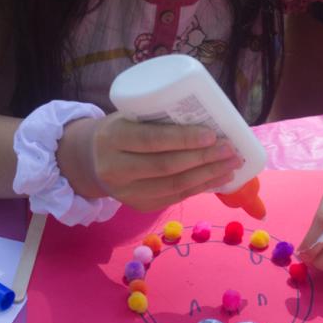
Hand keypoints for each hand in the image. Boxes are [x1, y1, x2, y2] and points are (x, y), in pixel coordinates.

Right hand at [58, 114, 240, 212]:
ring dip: (208, 176)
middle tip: (230, 149)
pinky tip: (219, 179)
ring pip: (173, 187)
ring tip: (232, 165)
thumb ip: (158, 118)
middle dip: (203, 158)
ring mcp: (126, 193)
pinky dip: (200, 188)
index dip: (183, 139)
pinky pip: (174, 198)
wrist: (91, 160)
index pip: (151, 140)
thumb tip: (209, 118)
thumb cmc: (120, 129)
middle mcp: (115, 169)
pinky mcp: (139, 206)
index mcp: (112, 138)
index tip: (211, 134)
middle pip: (166, 166)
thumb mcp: (129, 116)